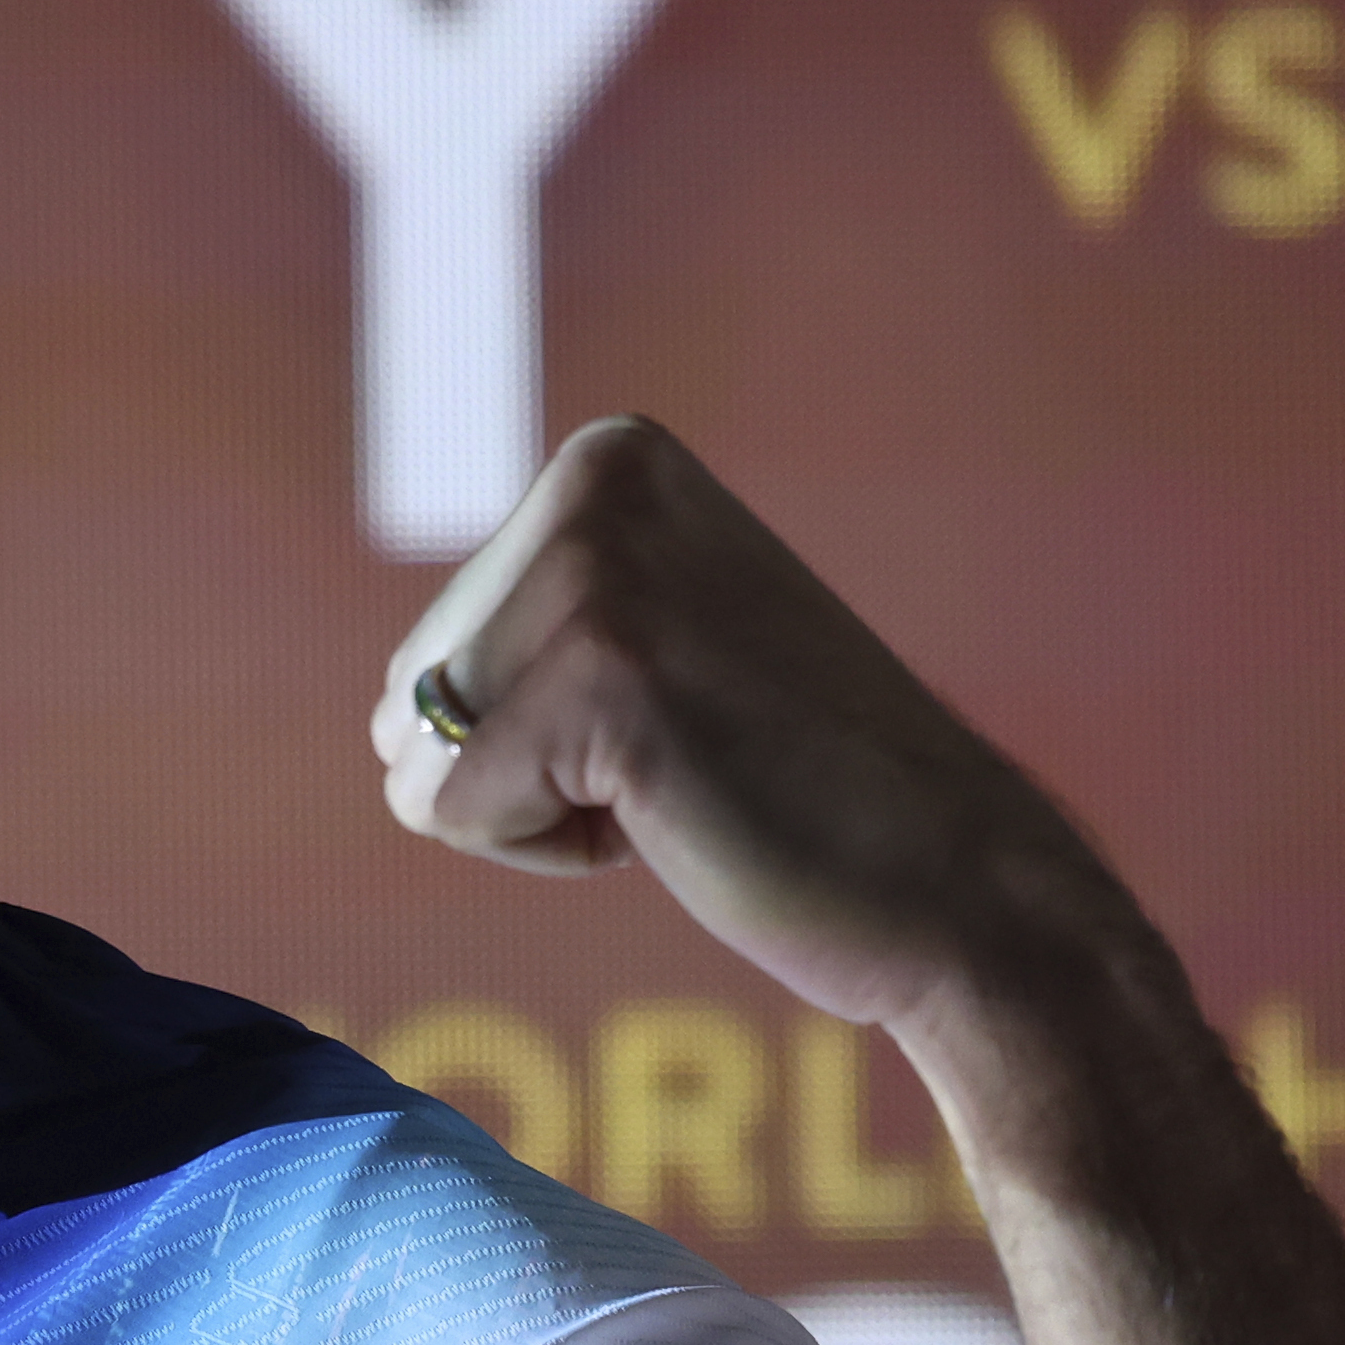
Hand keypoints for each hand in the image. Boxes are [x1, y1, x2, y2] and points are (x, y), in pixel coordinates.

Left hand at [367, 417, 1128, 1038]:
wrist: (956, 882)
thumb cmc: (793, 791)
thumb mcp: (659, 647)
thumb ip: (537, 629)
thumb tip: (388, 709)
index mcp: (609, 462)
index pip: (433, 646)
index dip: (529, 731)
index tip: (672, 722)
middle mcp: (599, 484)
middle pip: (410, 693)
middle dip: (518, 769)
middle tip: (681, 763)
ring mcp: (599, 574)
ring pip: (416, 752)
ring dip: (528, 810)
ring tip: (679, 784)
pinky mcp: (599, 678)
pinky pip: (446, 809)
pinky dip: (544, 850)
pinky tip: (672, 819)